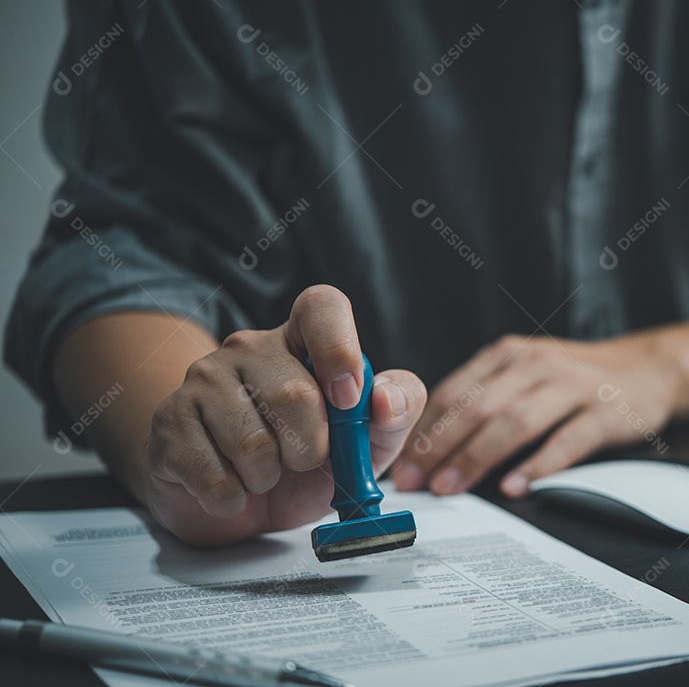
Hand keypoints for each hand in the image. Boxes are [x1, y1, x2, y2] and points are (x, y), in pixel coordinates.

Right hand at [145, 285, 426, 545]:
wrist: (243, 503)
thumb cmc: (311, 460)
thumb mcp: (371, 439)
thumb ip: (398, 411)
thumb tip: (384, 400)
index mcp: (302, 339)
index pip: (321, 306)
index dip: (338, 348)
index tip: (348, 398)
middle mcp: (249, 348)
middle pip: (293, 395)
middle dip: (311, 449)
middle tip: (304, 460)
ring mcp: (201, 379)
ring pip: (251, 443)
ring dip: (270, 478)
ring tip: (264, 472)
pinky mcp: (169, 422)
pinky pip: (214, 476)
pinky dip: (235, 499)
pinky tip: (233, 488)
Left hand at [391, 333, 685, 497]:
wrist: (649, 370)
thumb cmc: (576, 381)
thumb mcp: (526, 374)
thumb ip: (485, 400)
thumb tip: (431, 447)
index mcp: (510, 356)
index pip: (456, 391)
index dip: (424, 429)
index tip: (400, 463)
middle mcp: (537, 365)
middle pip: (479, 406)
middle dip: (441, 447)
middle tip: (417, 482)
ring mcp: (573, 387)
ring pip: (516, 421)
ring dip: (478, 457)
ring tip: (452, 486)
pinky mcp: (605, 412)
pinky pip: (567, 441)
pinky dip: (538, 464)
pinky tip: (514, 485)